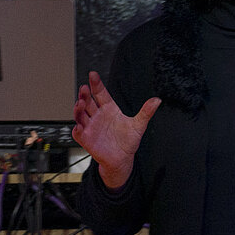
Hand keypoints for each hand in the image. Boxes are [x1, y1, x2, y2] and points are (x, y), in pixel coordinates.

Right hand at [72, 71, 160, 188]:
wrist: (122, 158)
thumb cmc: (128, 140)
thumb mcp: (139, 125)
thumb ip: (146, 112)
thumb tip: (157, 100)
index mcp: (109, 108)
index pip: (100, 93)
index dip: (96, 84)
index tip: (93, 75)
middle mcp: (98, 115)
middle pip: (88, 102)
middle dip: (84, 95)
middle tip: (84, 88)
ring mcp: (91, 126)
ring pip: (80, 115)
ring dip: (78, 109)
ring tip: (80, 103)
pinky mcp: (87, 139)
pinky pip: (79, 133)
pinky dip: (77, 129)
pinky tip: (79, 126)